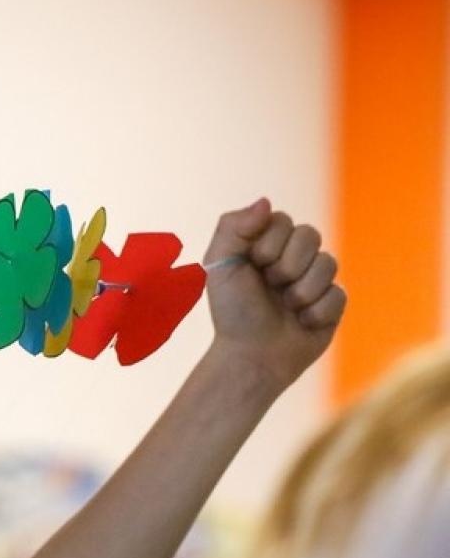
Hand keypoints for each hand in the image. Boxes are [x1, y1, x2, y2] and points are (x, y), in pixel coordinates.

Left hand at [202, 198, 345, 389]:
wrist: (251, 356)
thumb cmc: (232, 311)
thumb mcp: (219, 265)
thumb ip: (233, 227)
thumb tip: (265, 201)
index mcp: (265, 243)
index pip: (283, 220)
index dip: (269, 245)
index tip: (253, 266)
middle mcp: (293, 256)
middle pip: (310, 235)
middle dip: (285, 266)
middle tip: (269, 286)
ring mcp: (315, 278)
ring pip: (328, 263)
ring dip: (300, 291)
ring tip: (285, 307)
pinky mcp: (333, 302)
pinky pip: (338, 294)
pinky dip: (315, 312)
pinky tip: (301, 322)